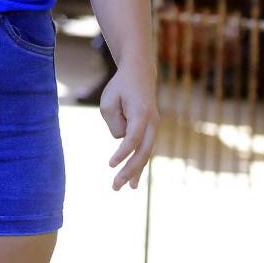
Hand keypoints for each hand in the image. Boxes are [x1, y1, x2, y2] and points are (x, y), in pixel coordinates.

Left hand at [100, 58, 159, 191]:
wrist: (140, 73)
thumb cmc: (120, 87)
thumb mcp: (109, 101)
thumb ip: (113, 123)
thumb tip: (121, 140)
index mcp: (141, 112)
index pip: (132, 138)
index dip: (122, 153)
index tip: (110, 165)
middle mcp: (152, 122)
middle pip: (142, 151)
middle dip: (129, 170)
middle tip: (115, 186)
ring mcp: (154, 126)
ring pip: (146, 154)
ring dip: (135, 172)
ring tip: (125, 188)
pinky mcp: (151, 130)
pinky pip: (145, 150)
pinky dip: (139, 165)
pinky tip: (133, 182)